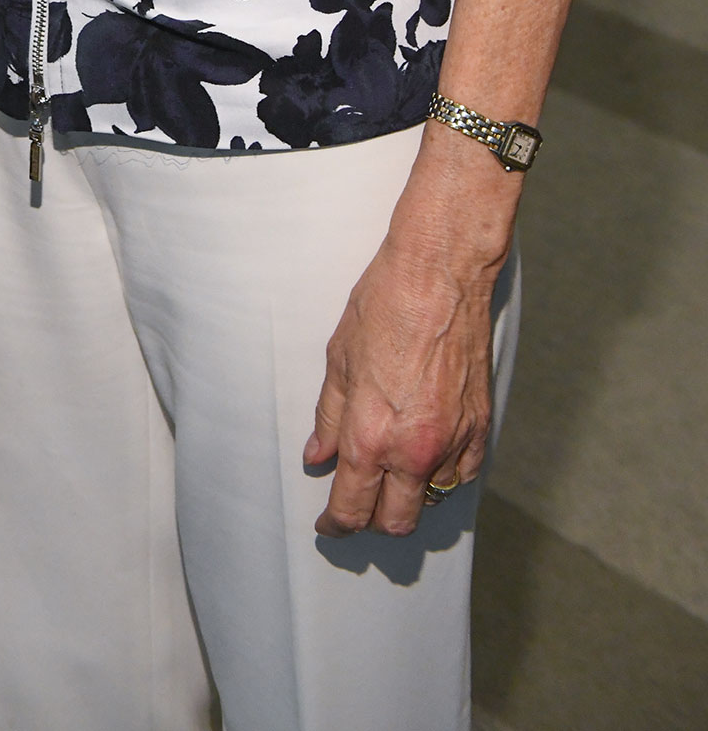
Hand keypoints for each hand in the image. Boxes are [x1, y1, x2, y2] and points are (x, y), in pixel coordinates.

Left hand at [303, 213, 500, 537]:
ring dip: (410, 496)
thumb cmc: (384, 307)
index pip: (352, 510)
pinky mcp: (481, 429)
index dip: (337, 525)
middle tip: (358, 506)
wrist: (439, 276)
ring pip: (431, 500)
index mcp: (370, 437)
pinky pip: (462, 474)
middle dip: (373, 522)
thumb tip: (318, 455)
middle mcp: (413, 451)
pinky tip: (426, 454)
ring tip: (391, 473)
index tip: (328, 525)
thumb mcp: (338, 360)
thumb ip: (329, 417)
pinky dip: (443, 474)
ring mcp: (452, 443)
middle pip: (396, 522)